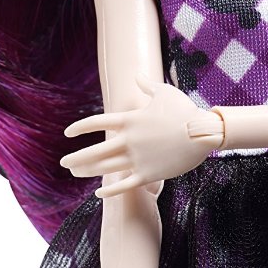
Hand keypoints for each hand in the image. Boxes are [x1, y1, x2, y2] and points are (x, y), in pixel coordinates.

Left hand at [59, 75, 224, 196]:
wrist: (204, 132)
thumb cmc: (185, 110)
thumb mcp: (165, 92)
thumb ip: (147, 86)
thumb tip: (137, 75)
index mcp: (129, 120)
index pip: (96, 123)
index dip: (79, 128)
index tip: (68, 133)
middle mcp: (128, 140)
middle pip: (94, 151)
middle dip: (76, 158)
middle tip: (64, 163)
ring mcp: (137, 158)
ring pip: (105, 168)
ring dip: (88, 171)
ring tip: (76, 174)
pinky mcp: (148, 174)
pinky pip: (123, 185)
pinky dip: (109, 190)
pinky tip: (98, 193)